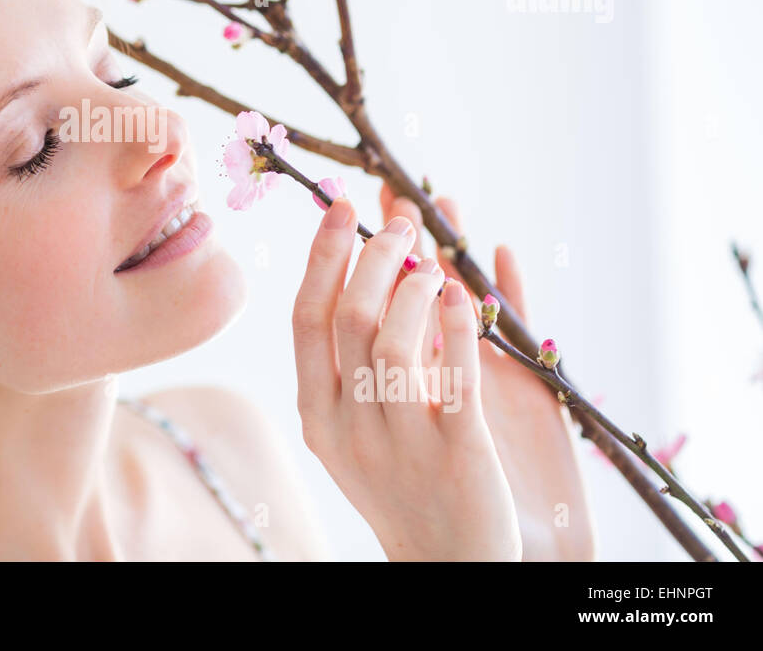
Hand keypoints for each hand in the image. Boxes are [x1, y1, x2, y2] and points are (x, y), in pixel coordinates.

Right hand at [292, 197, 521, 560]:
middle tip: (401, 223)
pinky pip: (456, 380)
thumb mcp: (359, 426)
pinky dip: (461, 327)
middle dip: (374, 256)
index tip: (342, 207)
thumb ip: (355, 359)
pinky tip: (466, 295)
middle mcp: (350, 427)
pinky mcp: (459, 455)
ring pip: (392, 344)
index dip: (323, 257)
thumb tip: (365, 271)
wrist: (449, 564)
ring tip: (434, 262)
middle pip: (348, 319)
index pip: (305, 319)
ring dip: (413, 287)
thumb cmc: (404, 482)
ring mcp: (402, 443)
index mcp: (317, 414)